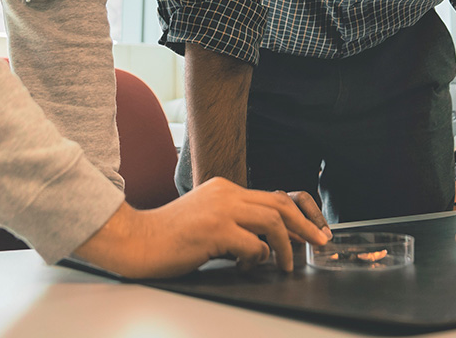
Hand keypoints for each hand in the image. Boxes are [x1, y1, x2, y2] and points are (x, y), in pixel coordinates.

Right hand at [73, 177, 332, 277]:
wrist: (135, 240)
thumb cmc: (168, 237)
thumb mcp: (206, 218)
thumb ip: (234, 222)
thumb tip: (267, 243)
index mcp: (224, 189)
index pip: (273, 196)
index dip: (298, 215)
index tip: (312, 231)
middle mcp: (225, 193)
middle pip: (280, 204)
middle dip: (306, 226)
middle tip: (320, 243)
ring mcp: (220, 210)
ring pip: (273, 221)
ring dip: (287, 246)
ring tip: (287, 265)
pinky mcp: (214, 230)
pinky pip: (253, 245)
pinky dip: (258, 258)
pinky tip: (247, 267)